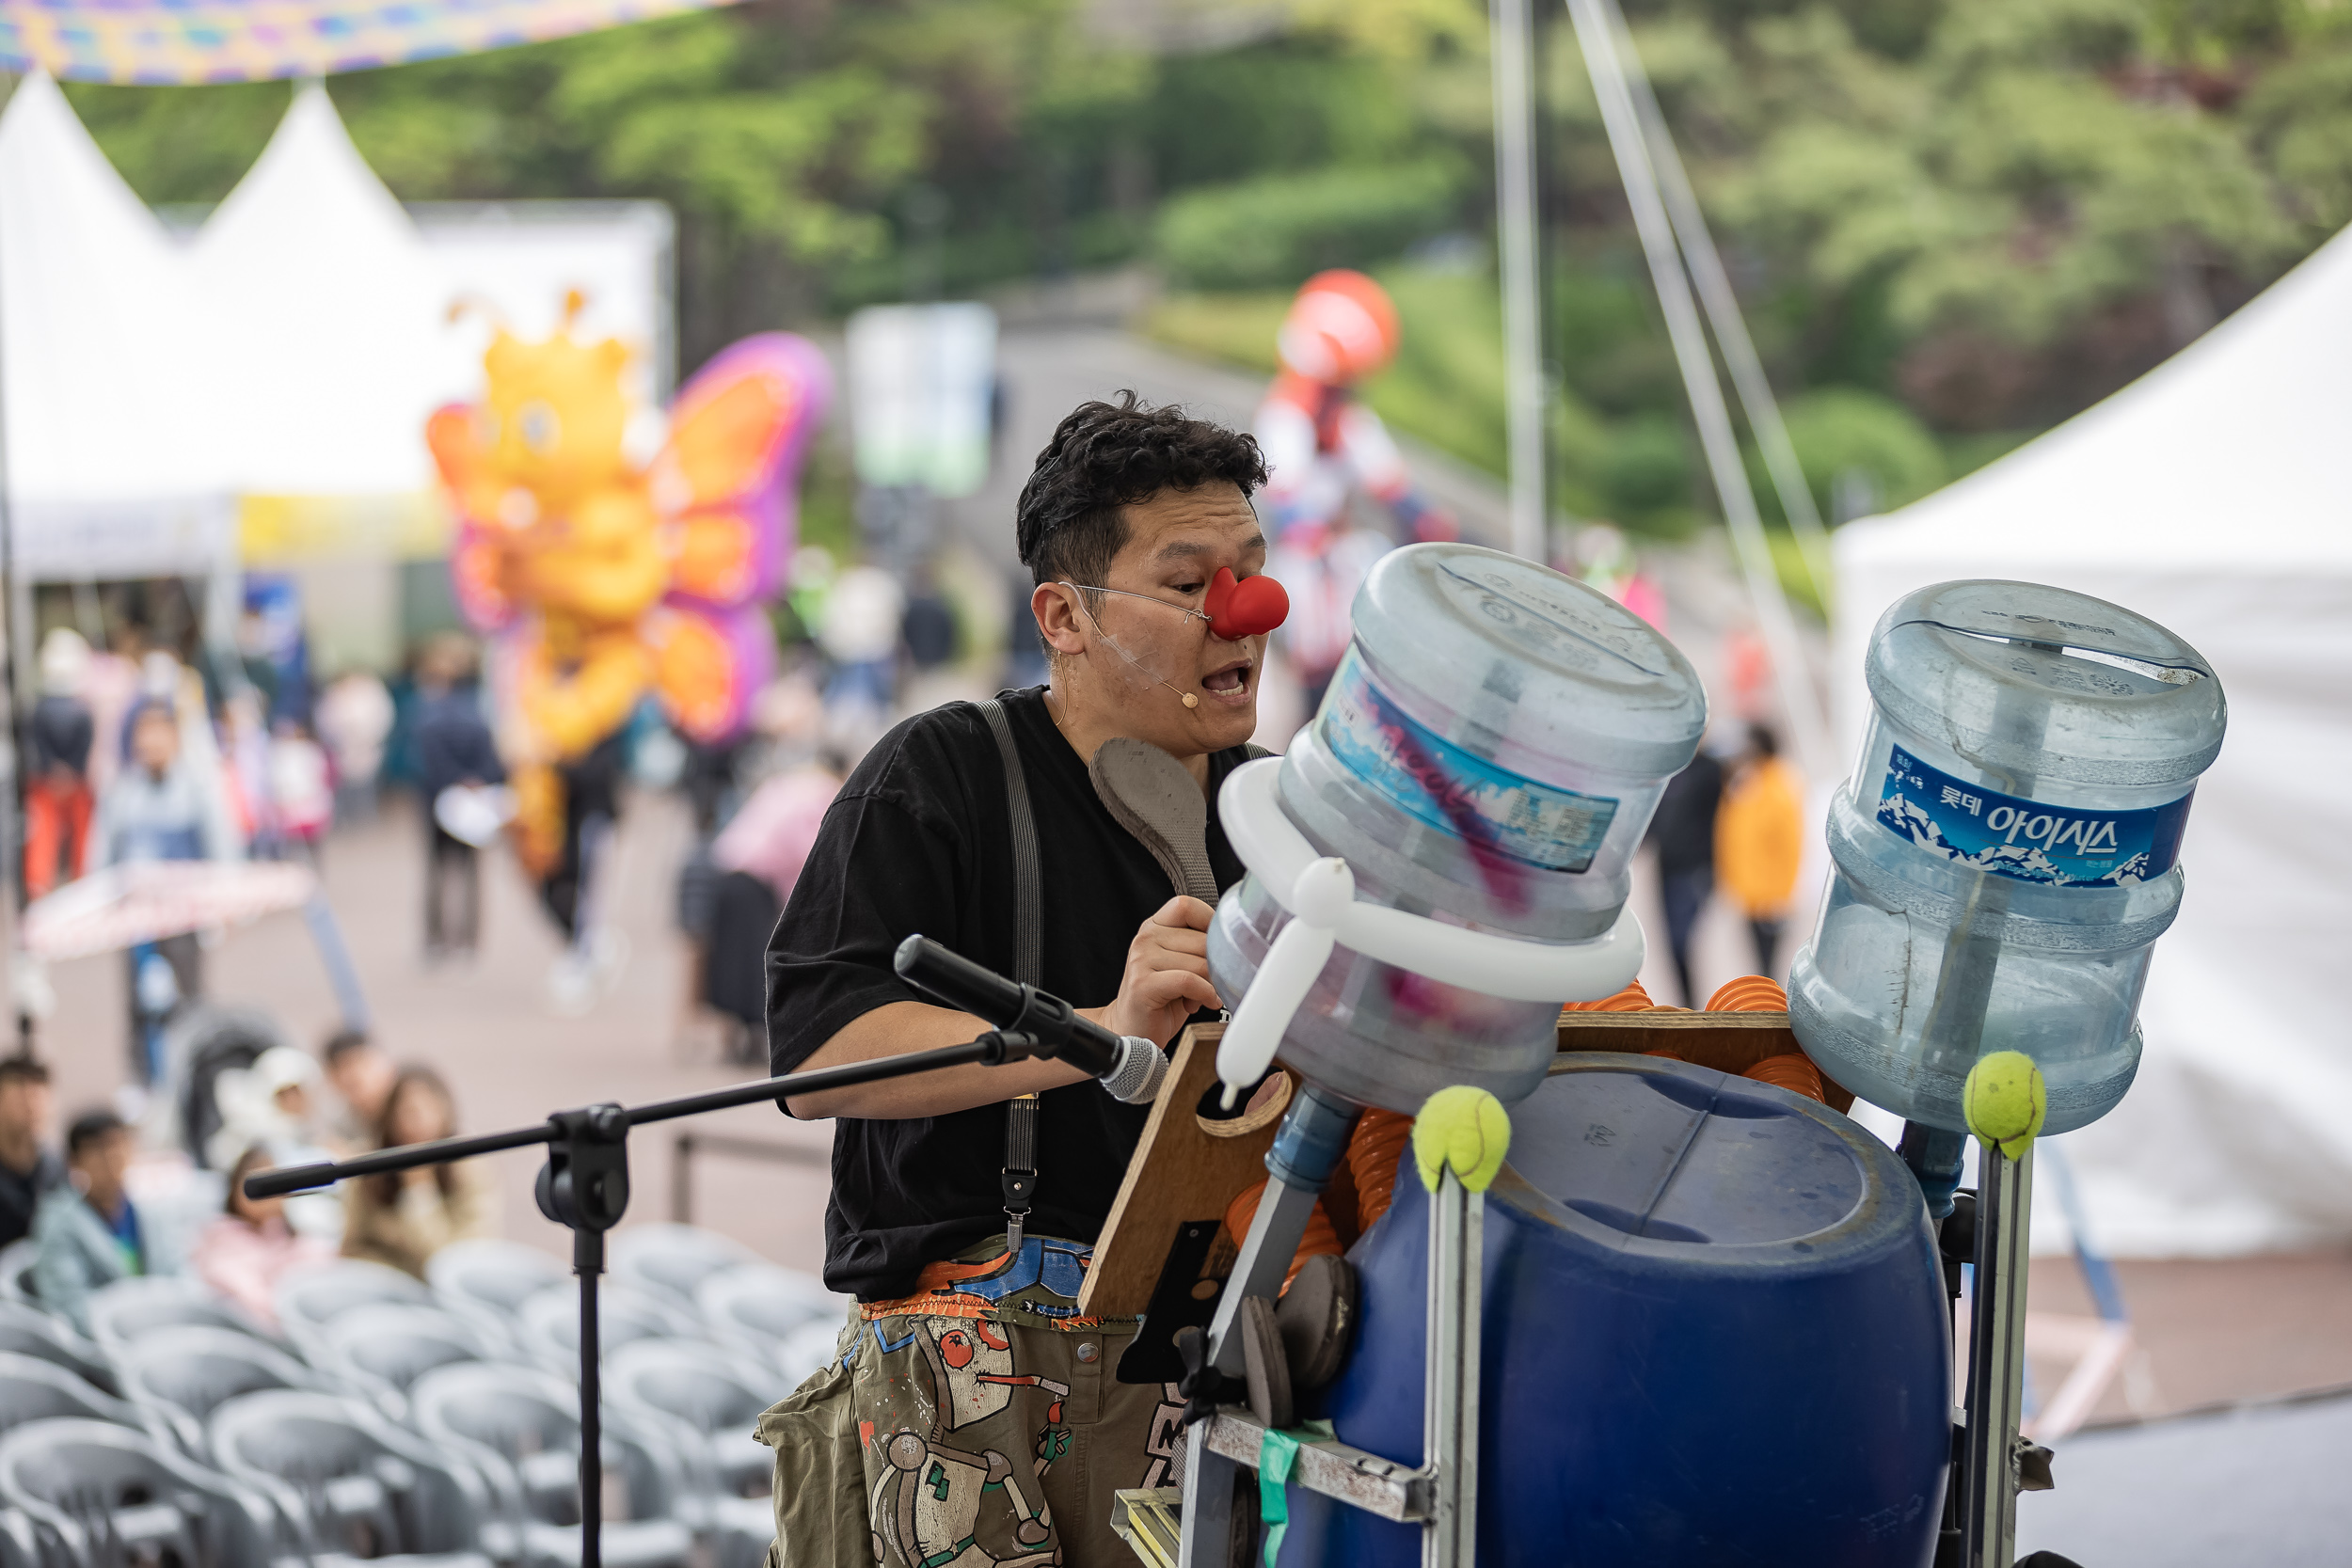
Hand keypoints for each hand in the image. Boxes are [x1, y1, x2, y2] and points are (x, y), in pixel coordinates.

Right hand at [1090, 896, 1222, 1046]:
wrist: (1134, 1029)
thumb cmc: (1164, 998)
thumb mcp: (1181, 963)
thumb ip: (1198, 946)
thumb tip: (1233, 943)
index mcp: (1154, 927)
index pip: (1187, 906)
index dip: (1209, 923)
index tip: (1218, 947)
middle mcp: (1145, 939)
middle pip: (1201, 940)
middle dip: (1216, 965)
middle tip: (1213, 983)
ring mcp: (1141, 960)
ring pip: (1199, 963)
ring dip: (1212, 984)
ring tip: (1205, 996)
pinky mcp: (1143, 984)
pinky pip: (1189, 981)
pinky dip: (1205, 994)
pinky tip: (1205, 1002)